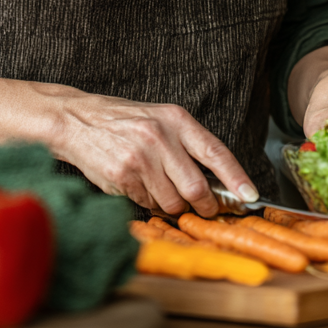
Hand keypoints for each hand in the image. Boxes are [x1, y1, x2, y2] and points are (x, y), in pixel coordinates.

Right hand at [47, 90, 257, 217]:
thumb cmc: (122, 120)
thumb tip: (218, 182)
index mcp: (175, 119)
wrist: (77, 120)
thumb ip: (186, 145)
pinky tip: (135, 183)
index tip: (250, 196)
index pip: (215, 152)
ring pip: (172, 202)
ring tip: (156, 186)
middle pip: (196, 188)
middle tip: (203, 208)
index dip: (236, 178)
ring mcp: (140, 158)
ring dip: (170, 204)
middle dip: (203, 205)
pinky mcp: (123, 176)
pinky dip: (146, 201)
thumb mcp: (159, 118)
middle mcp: (159, 136)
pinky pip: (147, 204)